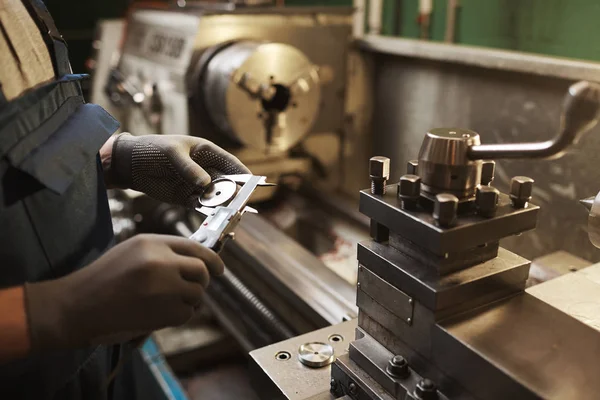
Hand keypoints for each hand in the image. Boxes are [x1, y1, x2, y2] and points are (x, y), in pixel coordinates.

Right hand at [24, 234, 223, 349]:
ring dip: (187, 300)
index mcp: (151, 242)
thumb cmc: (103, 279)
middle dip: (202, 281)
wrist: (77, 306)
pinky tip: (158, 314)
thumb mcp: (131, 252)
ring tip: (165, 303)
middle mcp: (161, 261)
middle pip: (201, 270)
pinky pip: (186, 313)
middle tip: (192, 289)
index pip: (194, 246)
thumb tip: (197, 259)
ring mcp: (164, 286)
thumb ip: (162, 252)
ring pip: (196, 293)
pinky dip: (178, 316)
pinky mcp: (164, 311)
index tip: (220, 269)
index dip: (211, 258)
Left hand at [104, 133, 249, 206]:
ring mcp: (197, 185)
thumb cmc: (151, 149)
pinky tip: (215, 218)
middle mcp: (206, 169)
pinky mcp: (187, 198)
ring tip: (230, 214)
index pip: (230, 163)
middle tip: (241, 204)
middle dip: (236, 193)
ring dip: (224, 205)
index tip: (254, 183)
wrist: (128, 164)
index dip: (243, 173)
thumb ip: (189, 168)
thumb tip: (207, 183)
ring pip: (217, 197)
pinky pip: (203, 207)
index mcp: (206, 152)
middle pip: (228, 183)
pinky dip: (209, 213)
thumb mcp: (171, 153)